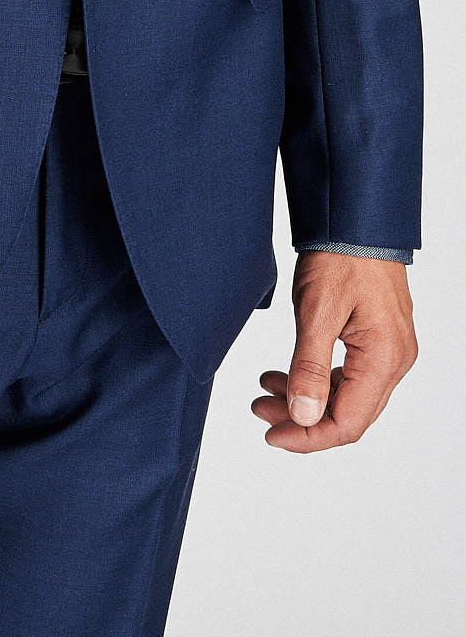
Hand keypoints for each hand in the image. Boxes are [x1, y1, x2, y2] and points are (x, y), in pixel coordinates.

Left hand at [251, 253, 416, 451]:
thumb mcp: (317, 311)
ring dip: (306, 399)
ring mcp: (387, 349)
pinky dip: (316, 378)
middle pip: (348, 413)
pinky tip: (285, 373)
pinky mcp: (376, 337)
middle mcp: (393, 360)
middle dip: (302, 419)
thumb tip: (303, 416)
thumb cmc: (341, 254)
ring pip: (346, 395)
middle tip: (260, 411)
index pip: (348, 422)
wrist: (355, 217)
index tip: (272, 435)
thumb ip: (310, 367)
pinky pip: (348, 374)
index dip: (308, 436)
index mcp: (384, 358)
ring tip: (265, 390)